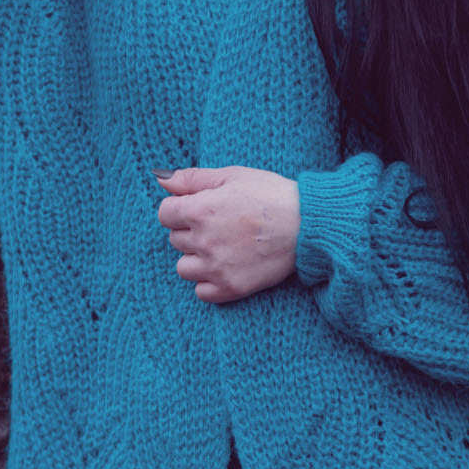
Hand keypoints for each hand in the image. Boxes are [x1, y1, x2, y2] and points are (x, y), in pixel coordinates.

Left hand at [156, 164, 299, 303]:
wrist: (308, 226)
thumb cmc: (271, 195)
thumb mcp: (232, 176)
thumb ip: (191, 178)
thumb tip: (160, 181)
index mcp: (200, 210)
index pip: (165, 213)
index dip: (182, 208)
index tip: (202, 208)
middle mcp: (203, 241)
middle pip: (175, 239)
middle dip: (191, 231)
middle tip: (221, 225)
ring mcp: (216, 267)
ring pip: (184, 267)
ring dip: (196, 258)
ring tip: (222, 248)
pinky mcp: (231, 288)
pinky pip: (201, 292)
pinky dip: (209, 282)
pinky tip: (226, 267)